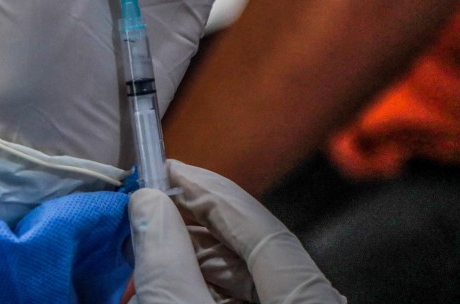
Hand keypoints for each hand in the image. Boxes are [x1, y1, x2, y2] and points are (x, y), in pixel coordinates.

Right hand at [129, 161, 345, 303]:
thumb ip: (168, 263)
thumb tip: (150, 202)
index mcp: (309, 299)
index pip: (262, 225)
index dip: (212, 191)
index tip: (169, 169)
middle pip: (252, 251)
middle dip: (196, 226)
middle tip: (150, 205)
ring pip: (245, 279)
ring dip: (194, 260)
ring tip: (150, 245)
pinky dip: (203, 289)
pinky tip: (169, 281)